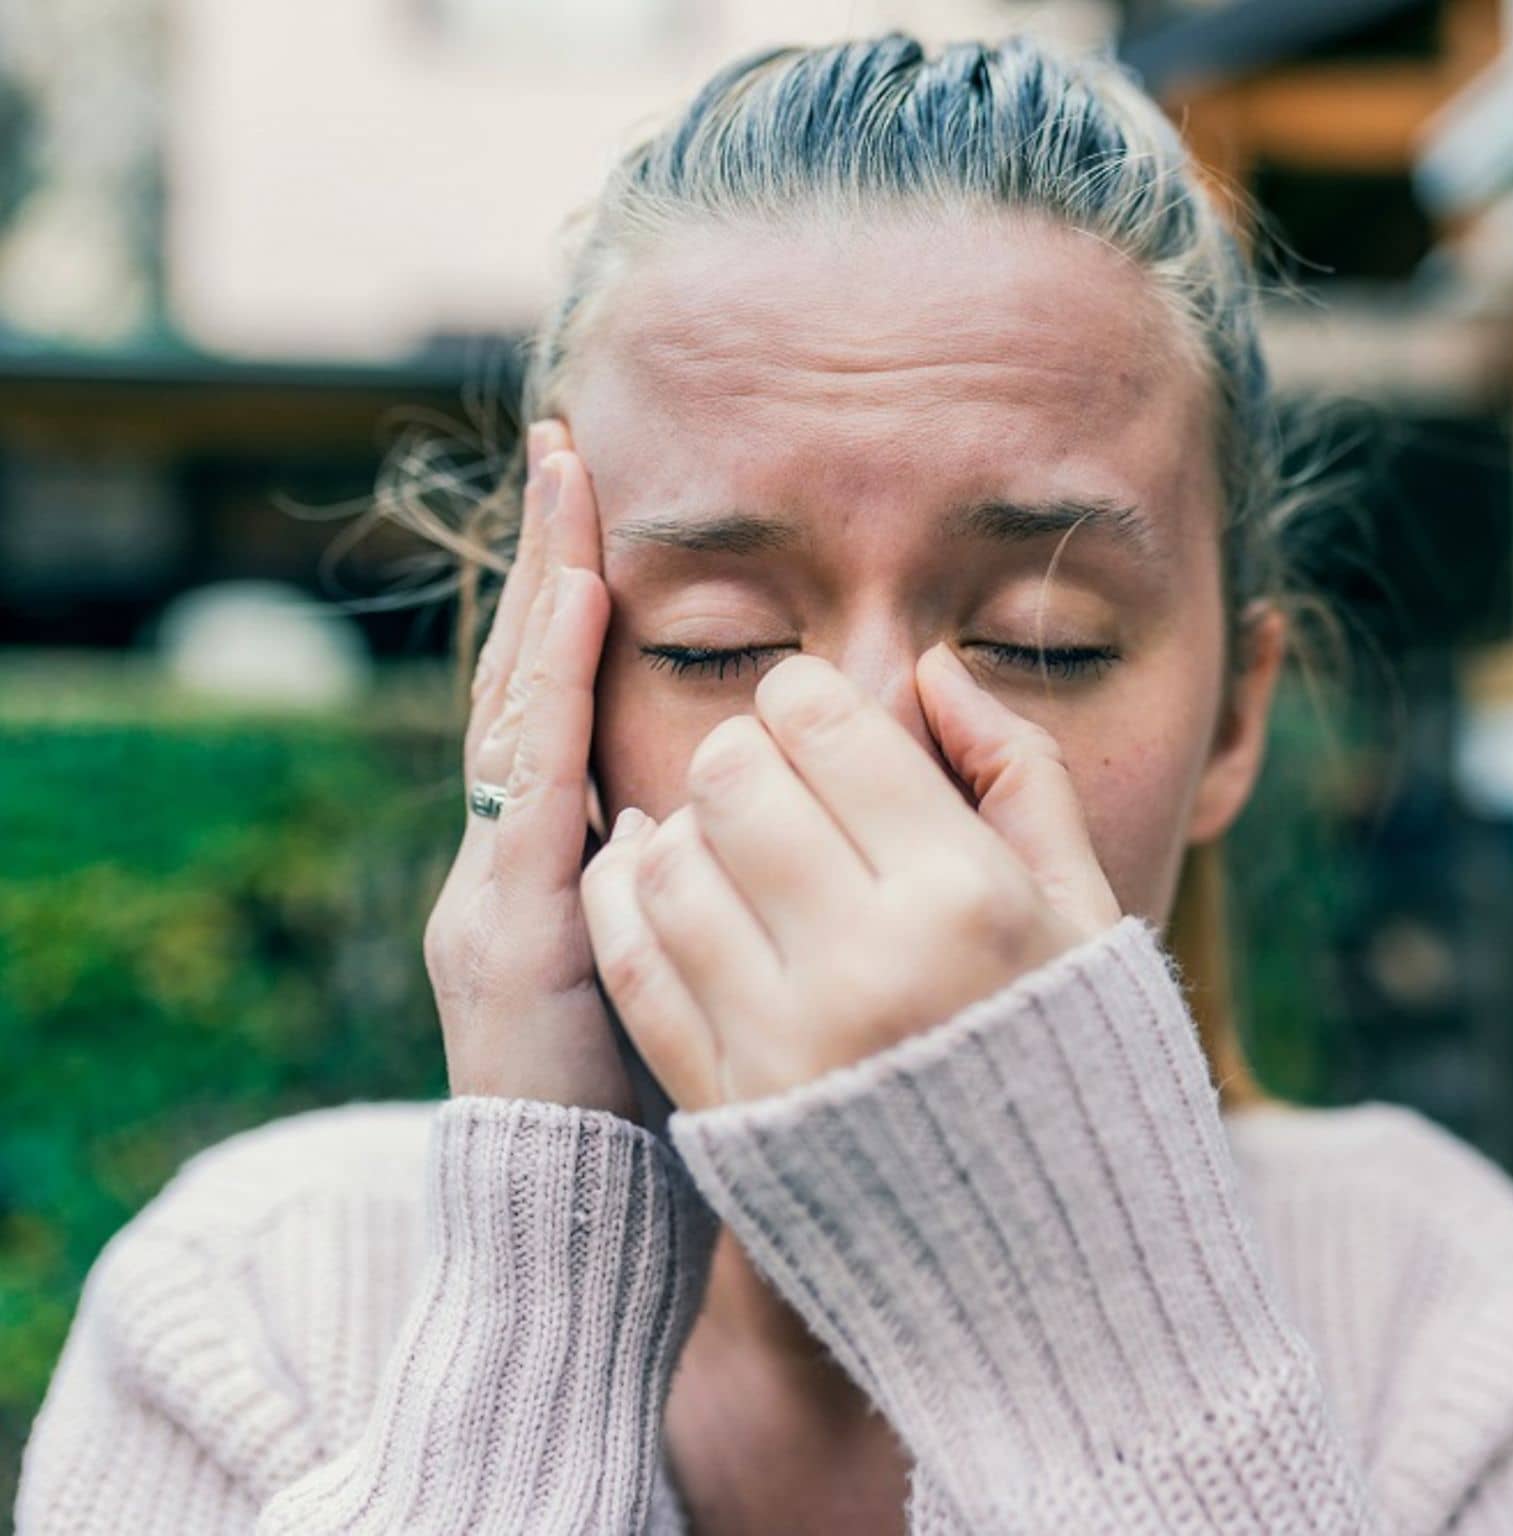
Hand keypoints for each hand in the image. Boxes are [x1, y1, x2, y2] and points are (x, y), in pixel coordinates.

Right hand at [422, 421, 637, 1118]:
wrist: (579, 1224)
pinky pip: (531, 783)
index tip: (597, 509)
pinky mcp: (504, 927)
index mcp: (550, 863)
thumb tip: (694, 810)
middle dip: (545, 561)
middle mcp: (507, 858)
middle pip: (519, 678)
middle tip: (564, 448)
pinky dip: (549, 688)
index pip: (553, 705)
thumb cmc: (649, 1103)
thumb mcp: (671, 961)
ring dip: (542, 590)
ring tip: (568, 485)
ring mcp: (493, 887)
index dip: (571, 606)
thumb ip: (672, 881)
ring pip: (513, 707)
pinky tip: (576, 605)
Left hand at [578, 648, 1124, 1109]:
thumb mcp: (1082, 906)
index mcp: (964, 897)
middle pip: (732, 780)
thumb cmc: (1074, 1055)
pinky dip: (631, 900)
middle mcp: (866, 964)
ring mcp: (784, 1042)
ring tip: (729, 840)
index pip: (823, 726)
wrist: (1041, 1255)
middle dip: (743, 753)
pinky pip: (635, 961)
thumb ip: (1020, 773)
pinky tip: (668, 886)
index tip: (818, 716)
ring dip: (684, 827)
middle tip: (769, 774)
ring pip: (667, 864)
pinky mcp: (725, 1104)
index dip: (806, 696)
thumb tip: (931, 671)